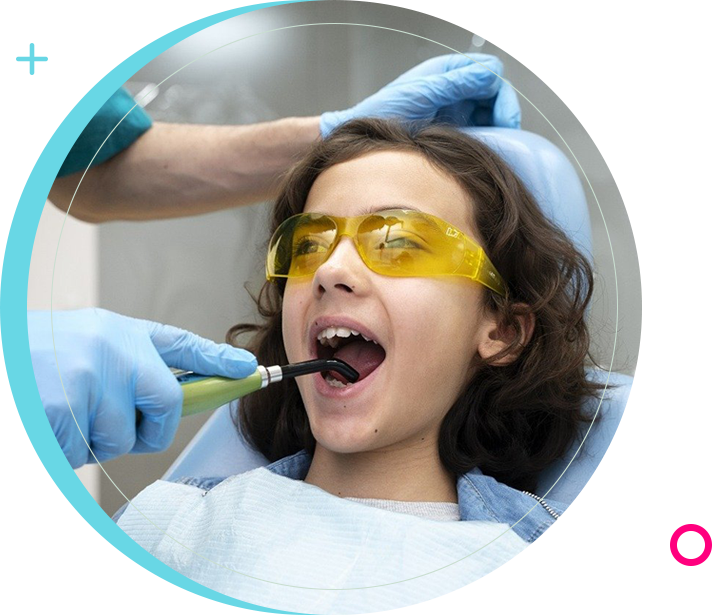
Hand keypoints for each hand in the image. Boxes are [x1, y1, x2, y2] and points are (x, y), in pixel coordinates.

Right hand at [29, 308, 256, 468]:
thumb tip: (176, 394)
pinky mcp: (61, 409)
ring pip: (121, 439)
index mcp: (119, 331)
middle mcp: (112, 348)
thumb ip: (130, 366)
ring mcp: (87, 377)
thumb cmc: (34, 357)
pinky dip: (66, 449)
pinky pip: (84, 453)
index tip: (250, 371)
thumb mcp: (86, 345)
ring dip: (95, 440)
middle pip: (167, 407)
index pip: (183, 344)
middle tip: (112, 422)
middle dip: (148, 430)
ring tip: (62, 410)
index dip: (219, 359)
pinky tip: (46, 421)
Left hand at [320, 53, 520, 136]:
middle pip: (493, 92)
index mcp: (446, 71)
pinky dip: (485, 137)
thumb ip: (456, 82)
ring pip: (489, 112)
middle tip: (505, 131)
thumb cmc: (384, 112)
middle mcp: (453, 88)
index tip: (501, 114)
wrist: (368, 141)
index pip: (488, 70)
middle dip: (502, 110)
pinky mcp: (451, 129)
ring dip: (496, 125)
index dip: (499, 90)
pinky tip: (482, 147)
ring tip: (496, 142)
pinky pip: (477, 130)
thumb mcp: (422, 94)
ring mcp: (453, 109)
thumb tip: (488, 74)